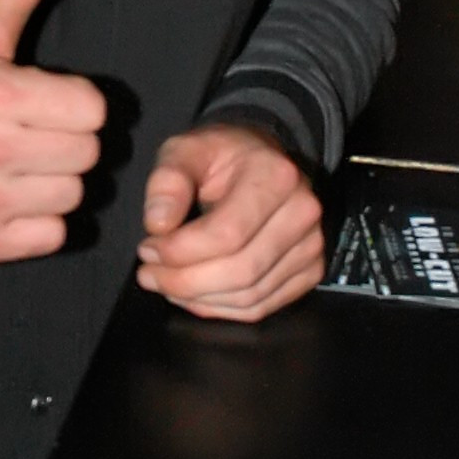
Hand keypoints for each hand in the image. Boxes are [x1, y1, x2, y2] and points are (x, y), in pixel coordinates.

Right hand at [0, 0, 105, 263]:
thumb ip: (10, 0)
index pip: (92, 108)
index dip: (76, 106)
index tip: (48, 107)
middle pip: (88, 153)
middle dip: (67, 145)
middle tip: (34, 140)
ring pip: (73, 195)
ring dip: (56, 185)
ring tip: (22, 170)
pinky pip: (53, 235)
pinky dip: (40, 223)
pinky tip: (13, 202)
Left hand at [136, 125, 323, 322]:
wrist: (260, 162)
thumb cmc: (221, 157)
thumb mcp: (186, 150)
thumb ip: (168, 181)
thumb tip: (158, 223)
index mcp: (275, 176)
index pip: (226, 234)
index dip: (179, 251)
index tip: (148, 248)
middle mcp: (302, 212)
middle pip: (240, 271)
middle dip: (184, 281)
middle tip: (149, 273)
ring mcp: (311, 245)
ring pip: (249, 296)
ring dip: (198, 298)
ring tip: (166, 282)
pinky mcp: (309, 271)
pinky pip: (260, 307)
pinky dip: (220, 309)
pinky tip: (194, 293)